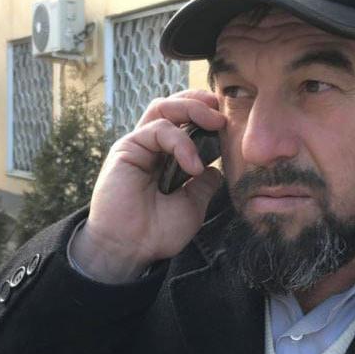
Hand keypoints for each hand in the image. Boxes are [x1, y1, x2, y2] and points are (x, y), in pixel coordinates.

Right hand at [73, 90, 225, 282]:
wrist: (130, 250)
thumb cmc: (157, 232)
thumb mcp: (193, 204)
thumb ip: (204, 182)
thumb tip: (218, 168)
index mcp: (165, 156)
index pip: (184, 120)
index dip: (205, 113)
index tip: (228, 120)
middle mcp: (150, 146)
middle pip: (173, 106)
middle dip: (200, 103)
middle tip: (222, 116)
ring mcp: (138, 145)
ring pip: (163, 108)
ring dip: (191, 109)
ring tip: (215, 124)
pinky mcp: (127, 148)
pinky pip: (157, 130)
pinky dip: (181, 142)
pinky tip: (193, 165)